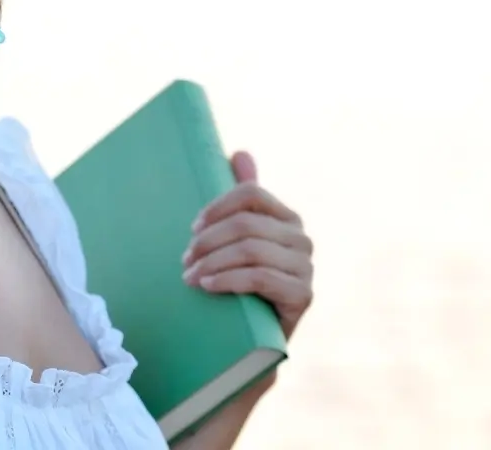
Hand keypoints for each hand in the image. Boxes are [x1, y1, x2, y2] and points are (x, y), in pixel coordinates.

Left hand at [180, 152, 313, 338]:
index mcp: (286, 217)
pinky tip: (207, 287)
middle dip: (208, 241)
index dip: (217, 206)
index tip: (192, 227)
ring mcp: (306, 267)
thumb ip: (241, 198)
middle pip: (246, 224)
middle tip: (185, 260)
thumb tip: (240, 152)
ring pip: (251, 250)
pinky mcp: (303, 295)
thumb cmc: (241, 281)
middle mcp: (301, 238)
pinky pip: (260, 278)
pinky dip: (228, 280)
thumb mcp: (237, 238)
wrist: (254, 339)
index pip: (251, 193)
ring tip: (189, 277)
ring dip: (212, 262)